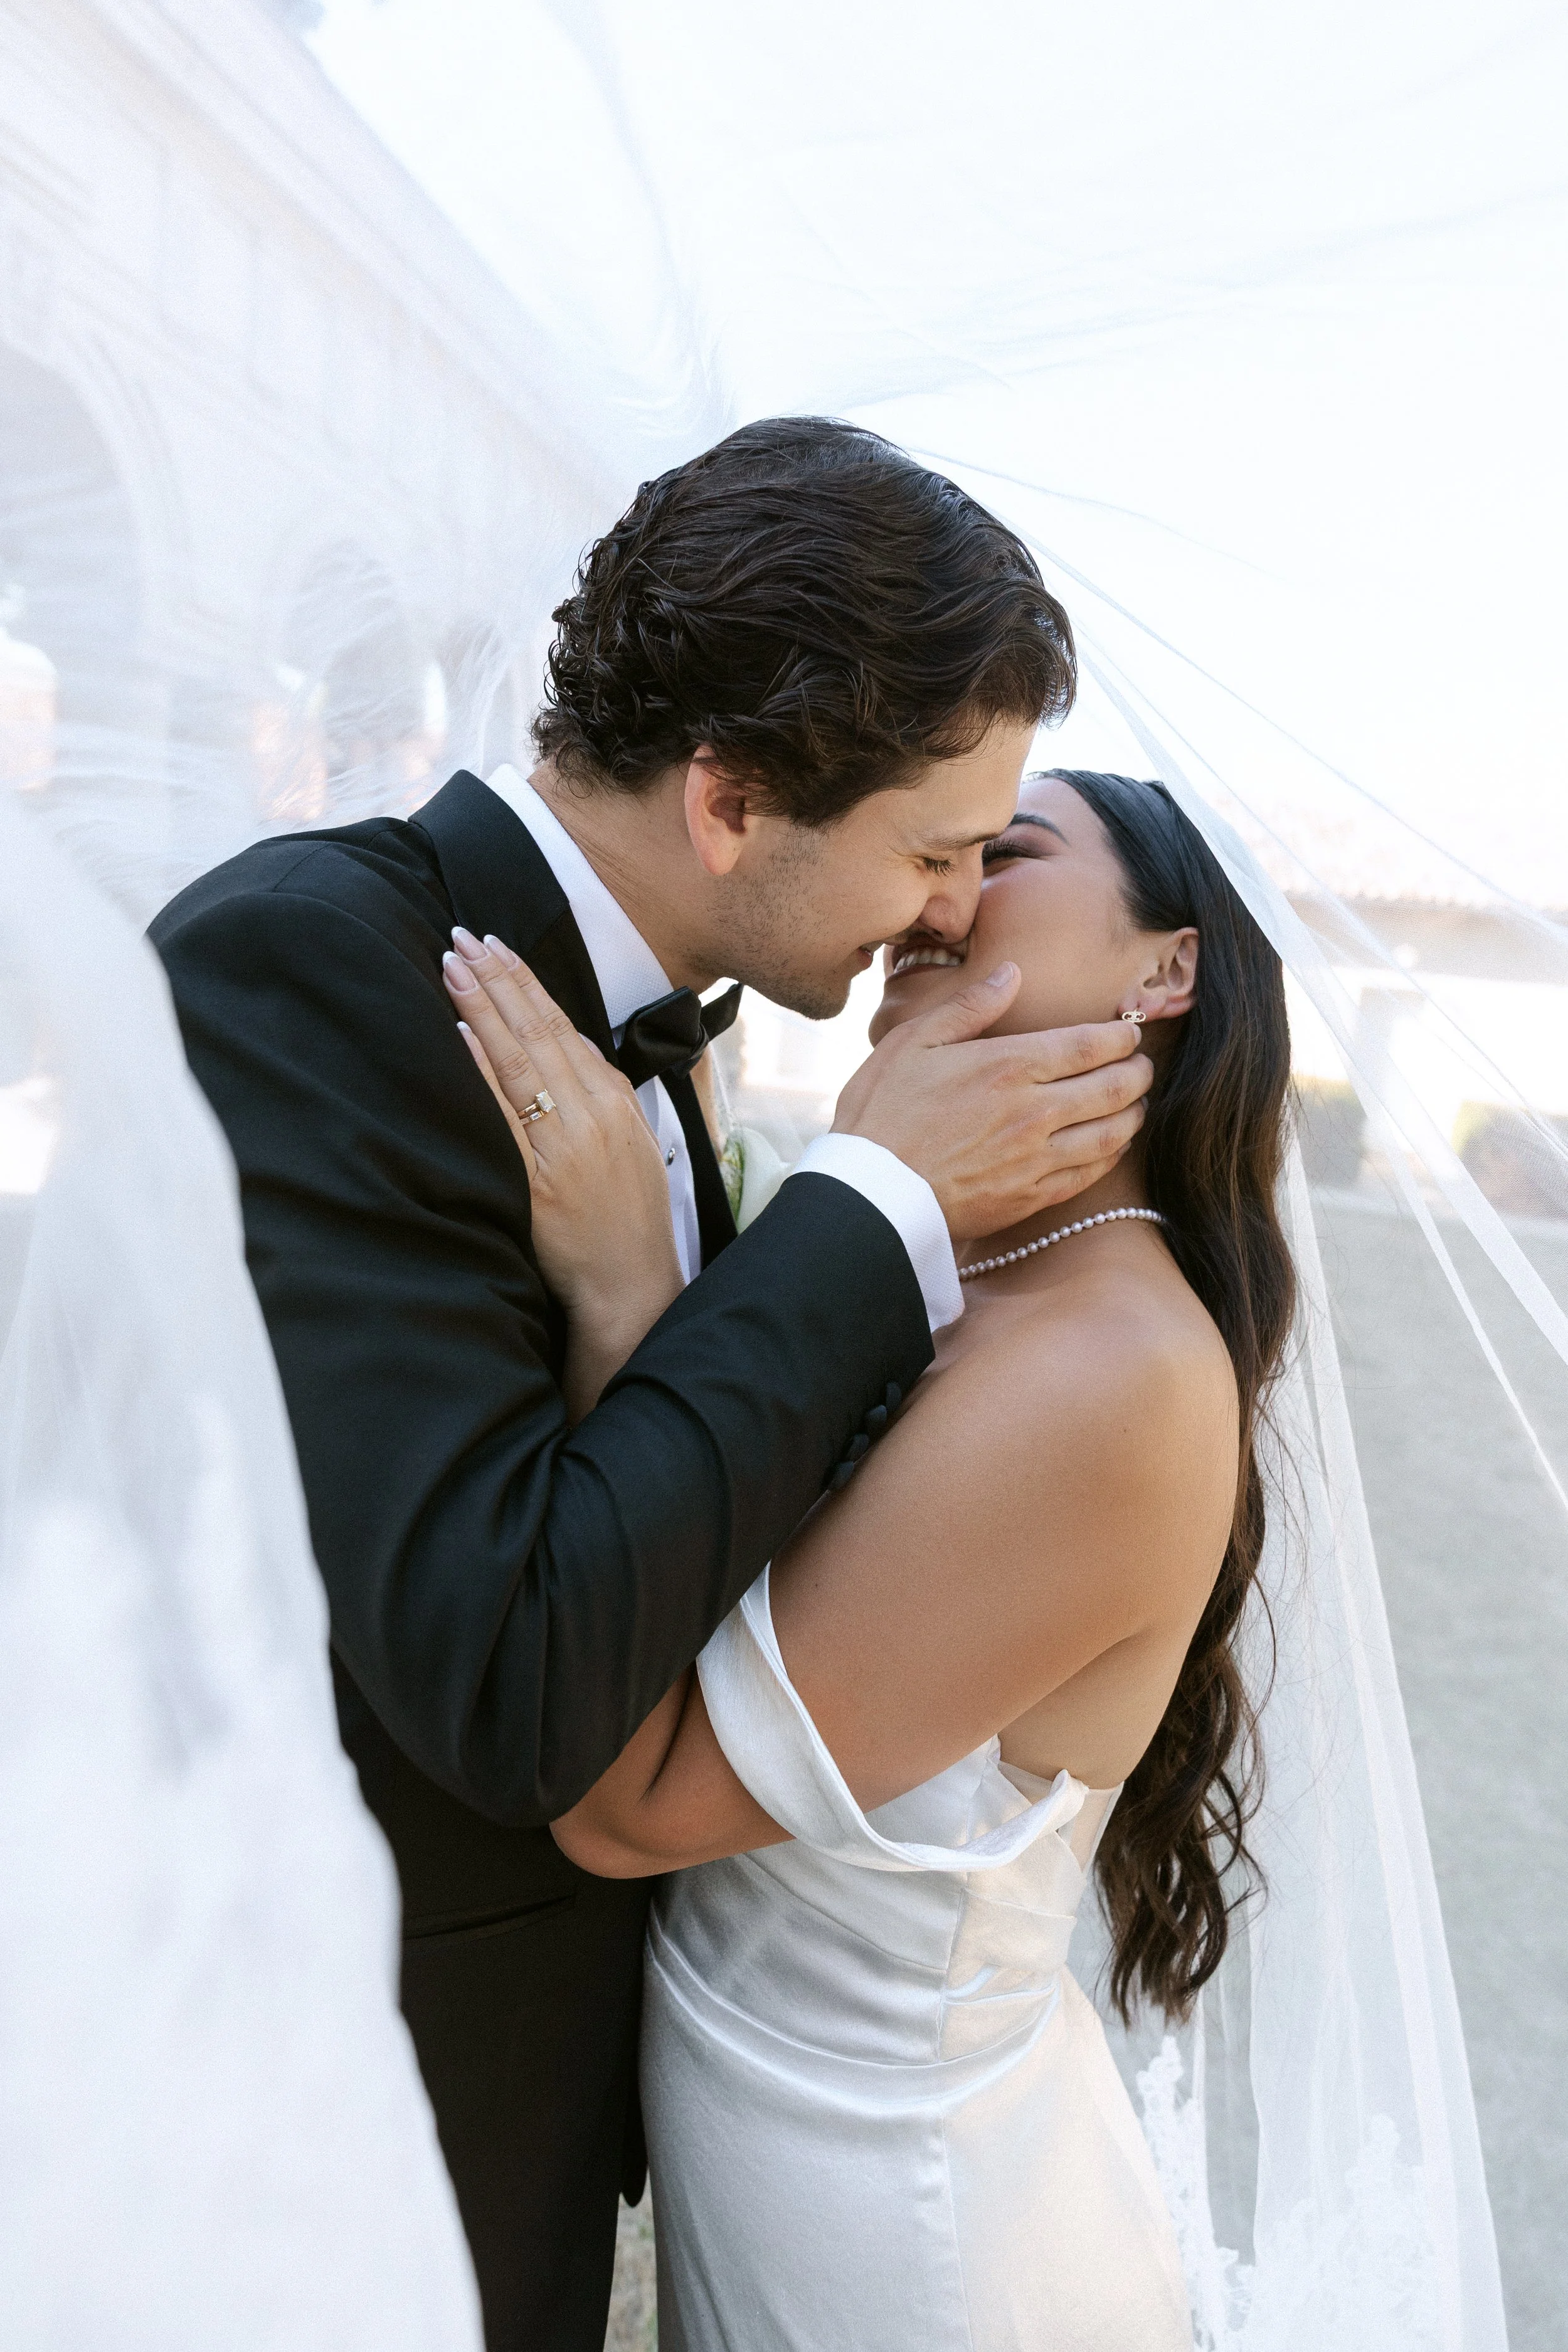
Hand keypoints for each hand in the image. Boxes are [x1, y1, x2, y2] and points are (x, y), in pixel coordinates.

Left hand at [442, 930, 682, 1414]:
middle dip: (498, 978)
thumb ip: (598, 1095)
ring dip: (484, 1007)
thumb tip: (568, 1050)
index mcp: (613, 1101)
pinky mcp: (542, 1180)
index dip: (525, 982)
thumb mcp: (628, 1143)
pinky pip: (508, 1115)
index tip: (494, 945)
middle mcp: (594, 1113)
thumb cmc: (627, 1219)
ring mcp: (568, 1144)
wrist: (632, 1286)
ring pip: (521, 1060)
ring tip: (453, 966)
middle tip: (462, 935)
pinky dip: (484, 1070)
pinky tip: (462, 1034)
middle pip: (539, 1031)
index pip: (562, 1025)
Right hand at [832, 963, 1150, 1242]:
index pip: (1089, 1045)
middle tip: (1142, 1065)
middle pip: (1112, 1088)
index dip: (1120, 1038)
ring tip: (1137, 1103)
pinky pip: (1089, 1174)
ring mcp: (1036, 1158)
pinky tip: (1112, 1146)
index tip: (1130, 1033)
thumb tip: (1012, 972)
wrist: (870, 1195)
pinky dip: (1111, 1156)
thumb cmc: (882, 1113)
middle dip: (1137, 1073)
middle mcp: (1033, 1111)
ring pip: (1111, 1133)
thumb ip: (969, 1006)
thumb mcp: (913, 1042)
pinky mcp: (1030, 1198)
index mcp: (1008, 1065)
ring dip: (1133, 1115)